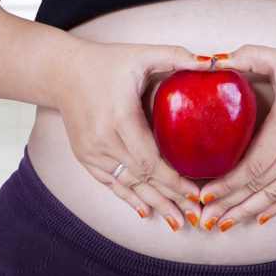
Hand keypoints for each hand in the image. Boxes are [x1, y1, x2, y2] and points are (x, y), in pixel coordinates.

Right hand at [53, 38, 213, 231]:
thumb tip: (213, 62)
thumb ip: (176, 55)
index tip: (197, 192)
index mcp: (120, 118)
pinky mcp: (84, 156)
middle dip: (171, 198)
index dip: (174, 180)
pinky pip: (110, 183)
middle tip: (197, 216)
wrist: (62, 71)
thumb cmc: (106, 62)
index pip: (150, 160)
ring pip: (128, 184)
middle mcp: (103, 140)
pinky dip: (129, 198)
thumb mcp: (141, 53)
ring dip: (155, 204)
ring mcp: (91, 151)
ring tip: (179, 222)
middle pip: (142, 178)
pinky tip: (146, 211)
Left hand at [196, 44, 275, 231]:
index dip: (228, 183)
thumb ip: (246, 56)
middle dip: (230, 204)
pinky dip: (275, 208)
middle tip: (203, 218)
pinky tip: (257, 218)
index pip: (254, 164)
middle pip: (261, 186)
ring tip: (222, 224)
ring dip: (247, 212)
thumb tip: (211, 61)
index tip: (204, 193)